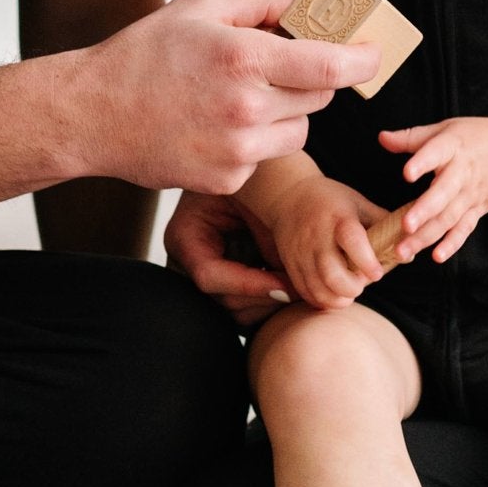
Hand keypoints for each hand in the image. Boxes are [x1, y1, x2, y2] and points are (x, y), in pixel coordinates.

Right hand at [74, 0, 379, 194]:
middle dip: (312, 80)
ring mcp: (238, 151)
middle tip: (280, 67)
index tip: (372, 54)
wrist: (92, 115)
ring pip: (300, 132)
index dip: (363, 60)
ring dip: (286, 113)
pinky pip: (266, 158)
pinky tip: (215, 127)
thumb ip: (262, 0)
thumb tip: (307, 5)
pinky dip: (255, 143)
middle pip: (321, 98)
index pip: (332, 67)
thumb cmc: (142, 57)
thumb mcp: (200, 7)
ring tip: (238, 99)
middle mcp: (247, 108)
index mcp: (244, 59)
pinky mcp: (228, 180)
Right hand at [165, 188, 292, 327]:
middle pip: (222, 300)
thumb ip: (268, 238)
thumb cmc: (253, 180)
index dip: (249, 286)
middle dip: (264, 298)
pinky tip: (292, 286)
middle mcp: (188, 263)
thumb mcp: (257, 201)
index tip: (286, 286)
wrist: (252, 174)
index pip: (209, 276)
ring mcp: (206, 278)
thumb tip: (288, 285)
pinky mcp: (226, 285)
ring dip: (270, 304)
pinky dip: (270, 301)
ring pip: (235, 312)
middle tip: (302, 290)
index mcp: (185, 235)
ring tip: (300, 288)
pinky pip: (246, 308)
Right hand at [260, 175, 388, 309]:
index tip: (377, 274)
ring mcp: (301, 253)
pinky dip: (322, 300)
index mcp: (338, 218)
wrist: (288, 195)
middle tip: (361, 284)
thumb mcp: (358, 204)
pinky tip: (333, 294)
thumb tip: (410, 249)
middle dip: (351, 288)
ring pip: (317, 289)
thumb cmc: (331, 201)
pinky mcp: (290, 265)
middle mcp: (317, 237)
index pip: (351, 241)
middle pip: (331, 273)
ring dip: (337, 299)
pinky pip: (305, 292)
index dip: (366, 261)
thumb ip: (384, 224)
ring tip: (349, 292)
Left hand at [378, 116, 487, 264]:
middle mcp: (464, 172)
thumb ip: (411, 137)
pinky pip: (464, 229)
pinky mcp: (479, 210)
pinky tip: (437, 256)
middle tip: (405, 226)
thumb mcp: (444, 129)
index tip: (407, 174)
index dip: (423, 163)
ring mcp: (472, 194)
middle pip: (444, 193)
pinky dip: (452, 244)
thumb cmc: (473, 138)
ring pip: (449, 217)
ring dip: (427, 235)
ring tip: (404, 250)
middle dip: (424, 211)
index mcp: (453, 147)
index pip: (437, 153)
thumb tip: (382, 138)